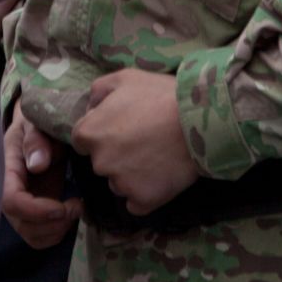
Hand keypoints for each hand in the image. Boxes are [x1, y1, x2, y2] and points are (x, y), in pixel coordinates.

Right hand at [2, 104, 79, 248]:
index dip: (36, 211)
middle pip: (22, 225)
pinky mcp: (33, 214)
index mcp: (6, 171)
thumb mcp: (36, 124)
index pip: (11, 202)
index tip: (63, 207)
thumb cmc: (36, 125)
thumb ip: (37, 139)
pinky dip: (58, 233)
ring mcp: (21, 207)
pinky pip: (40, 237)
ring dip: (58, 230)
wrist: (38, 131)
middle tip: (78, 205)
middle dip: (53, 223)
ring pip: (32, 236)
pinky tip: (71, 213)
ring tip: (76, 208)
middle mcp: (9, 194)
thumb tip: (38, 165)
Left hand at [71, 68, 199, 216]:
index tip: (121, 129)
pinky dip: (145, 193)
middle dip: (117, 154)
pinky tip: (161, 177)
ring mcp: (121, 184)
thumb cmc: (160, 95)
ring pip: (118, 184)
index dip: (101, 134)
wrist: (199, 121)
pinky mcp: (142, 200)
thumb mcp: (126, 78)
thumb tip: (90, 108)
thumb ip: (99, 90)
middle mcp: (99, 162)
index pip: (82, 140)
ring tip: (157, 157)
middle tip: (144, 140)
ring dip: (131, 175)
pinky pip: (136, 203)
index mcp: (90, 133)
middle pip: (102, 163)